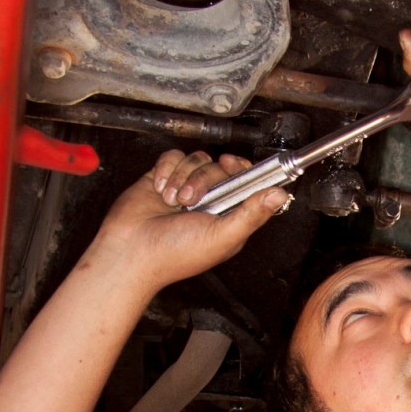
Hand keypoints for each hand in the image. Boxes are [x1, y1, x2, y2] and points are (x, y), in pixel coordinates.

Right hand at [90, 150, 289, 292]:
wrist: (132, 252)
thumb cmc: (175, 254)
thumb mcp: (223, 236)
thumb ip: (252, 214)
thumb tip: (279, 194)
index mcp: (229, 217)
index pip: (246, 182)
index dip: (242, 170)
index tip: (231, 165)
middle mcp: (210, 201)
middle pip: (220, 167)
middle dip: (204, 180)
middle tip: (191, 200)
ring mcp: (187, 189)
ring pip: (197, 159)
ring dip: (183, 178)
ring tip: (173, 201)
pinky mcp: (164, 179)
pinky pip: (172, 157)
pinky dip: (166, 170)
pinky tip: (160, 190)